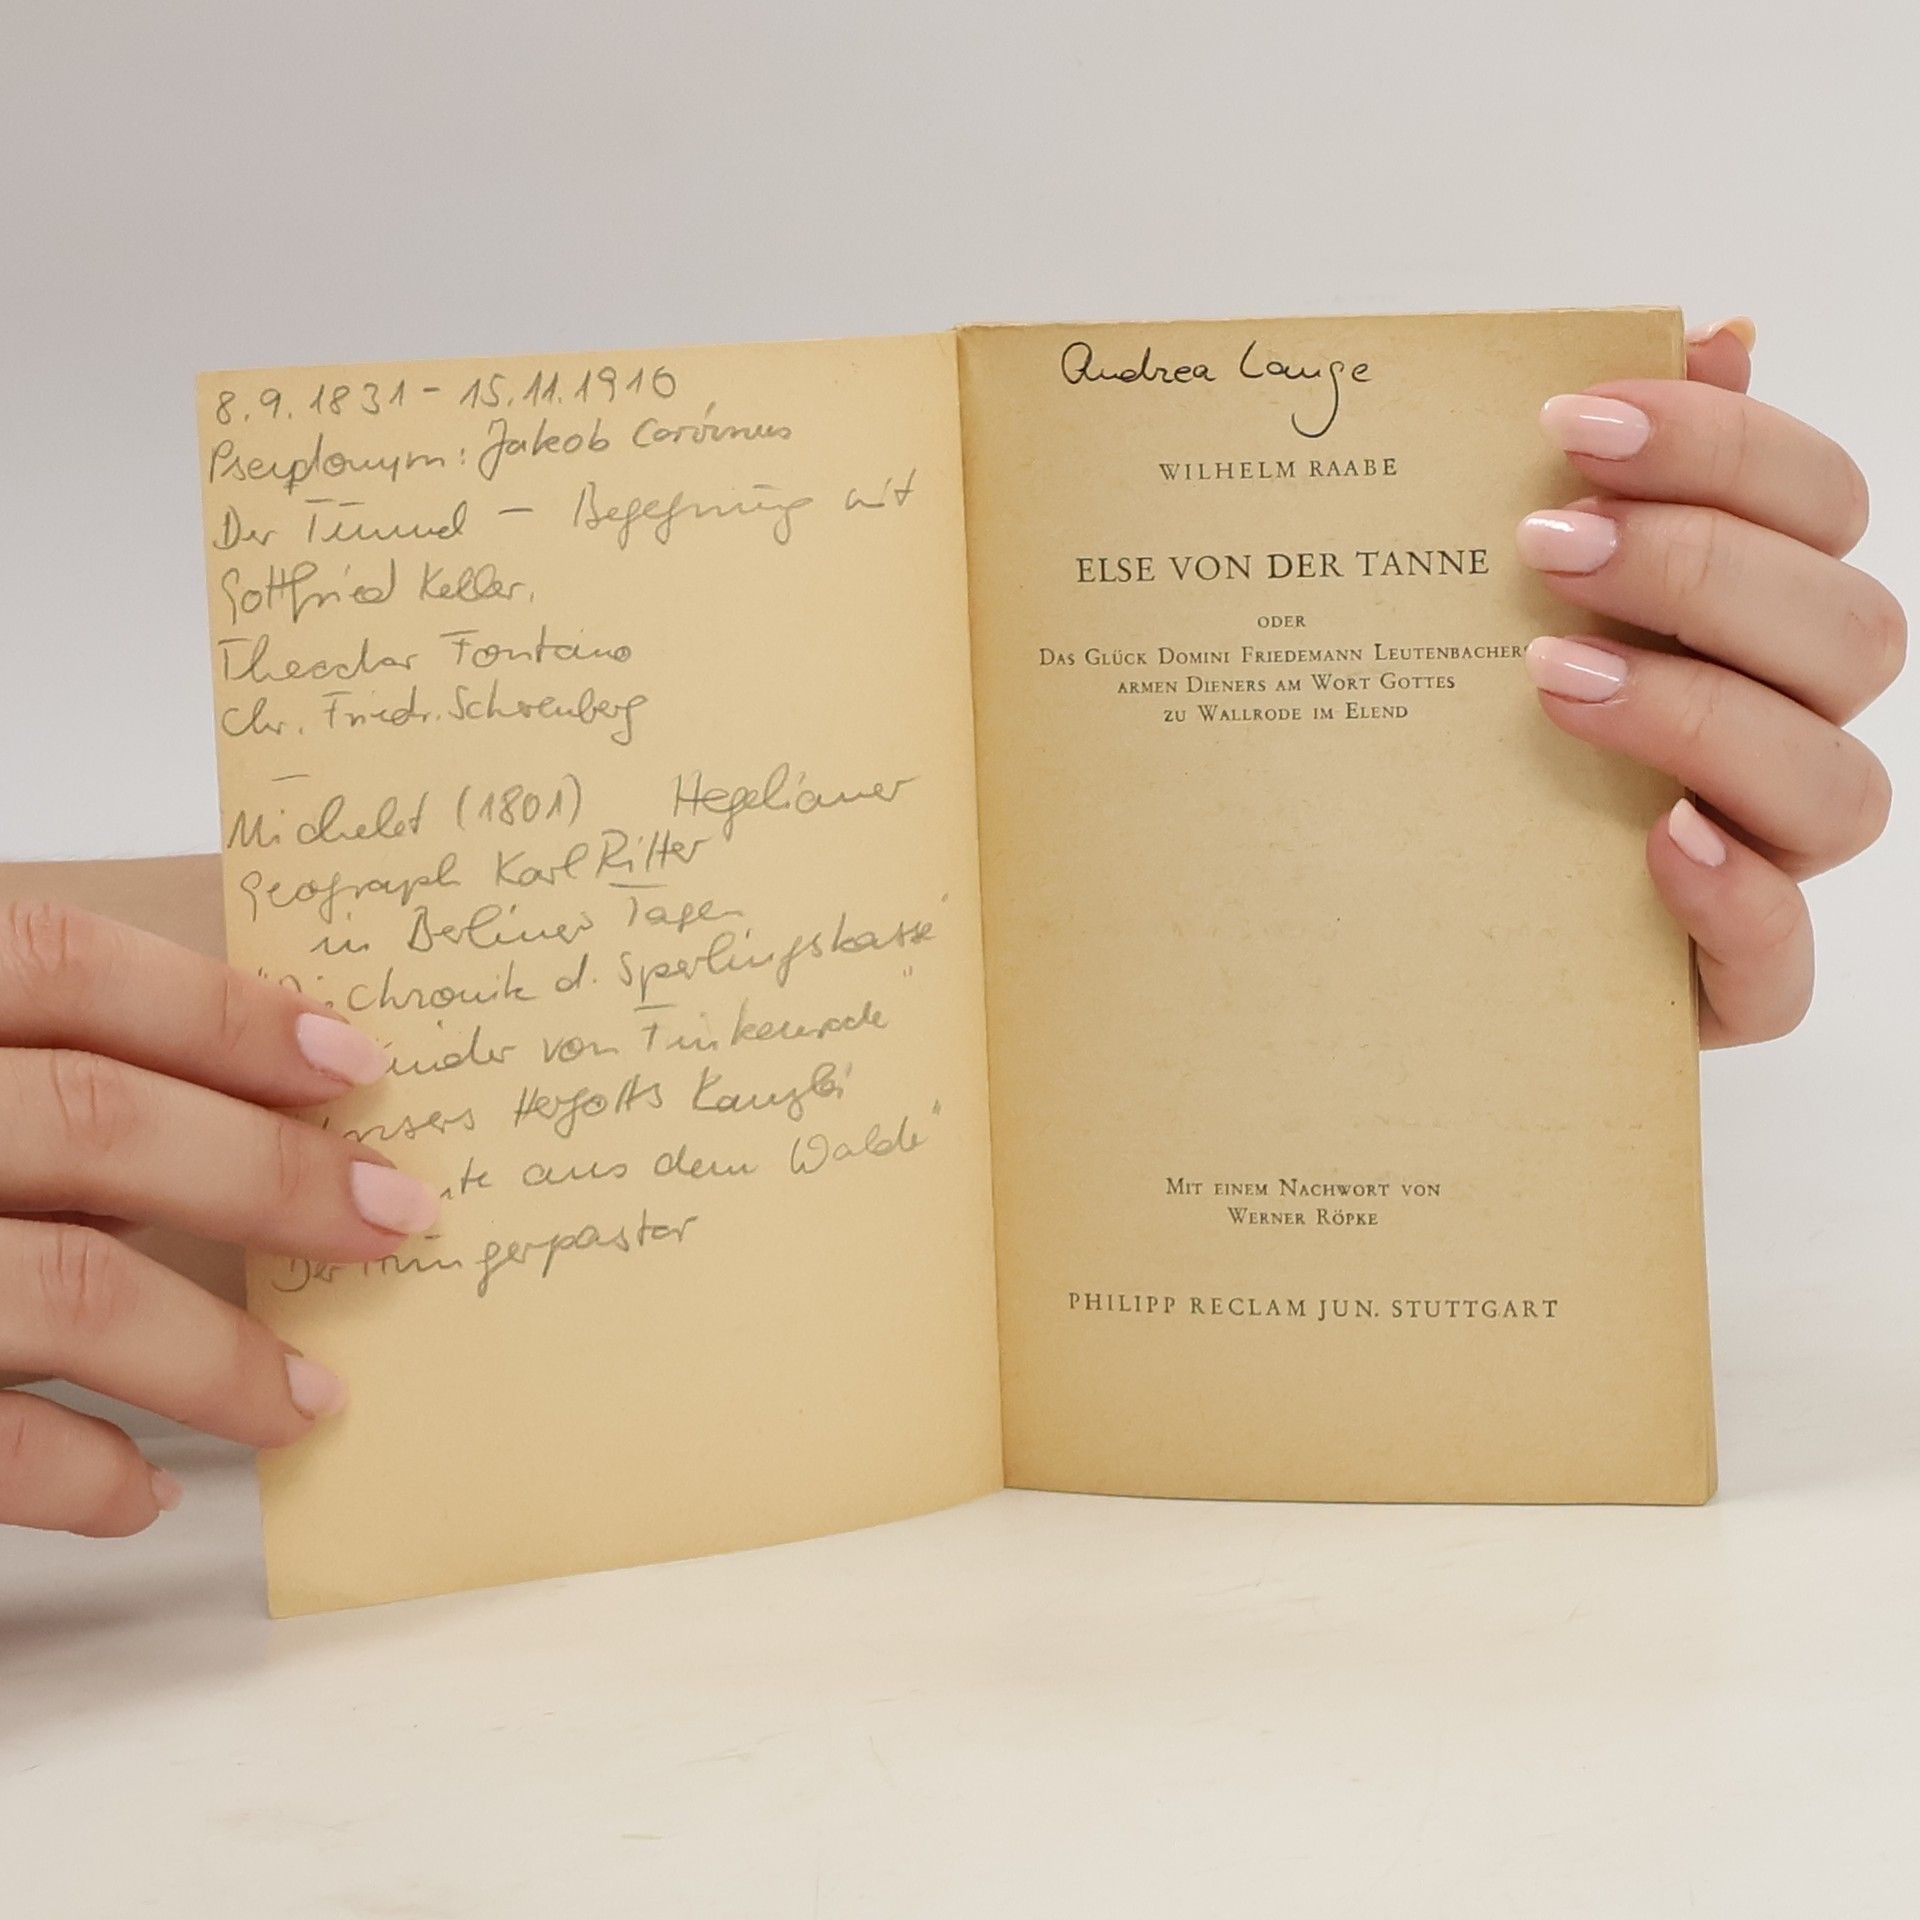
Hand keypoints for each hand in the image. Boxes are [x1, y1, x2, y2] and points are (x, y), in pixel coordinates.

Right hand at [0, 903, 436, 1535]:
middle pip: (97, 1122)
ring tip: (313, 1397)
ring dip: (215, 1355)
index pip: (63, 966)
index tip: (356, 1065)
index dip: (223, 1010)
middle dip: (269, 1178)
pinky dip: (72, 1471)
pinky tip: (139, 1490)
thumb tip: (226, 1091)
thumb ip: (10, 1050)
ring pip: (64, 1289)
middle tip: (396, 1218)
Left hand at [1519, 316, 1903, 1045]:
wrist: (1406, 914)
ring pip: (1836, 787)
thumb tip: (1720, 331)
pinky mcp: (1722, 981)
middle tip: (1545, 546)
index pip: (1818, 505)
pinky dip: (1732, 897)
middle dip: (1701, 571)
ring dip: (1703, 716)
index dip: (1724, 447)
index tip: (1573, 421)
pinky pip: (1779, 960)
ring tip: (1550, 681)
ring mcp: (1765, 860)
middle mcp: (1783, 730)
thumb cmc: (1464, 735)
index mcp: (1752, 621)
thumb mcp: (1495, 599)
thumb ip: (1610, 474)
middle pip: (1848, 632)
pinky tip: (1651, 843)